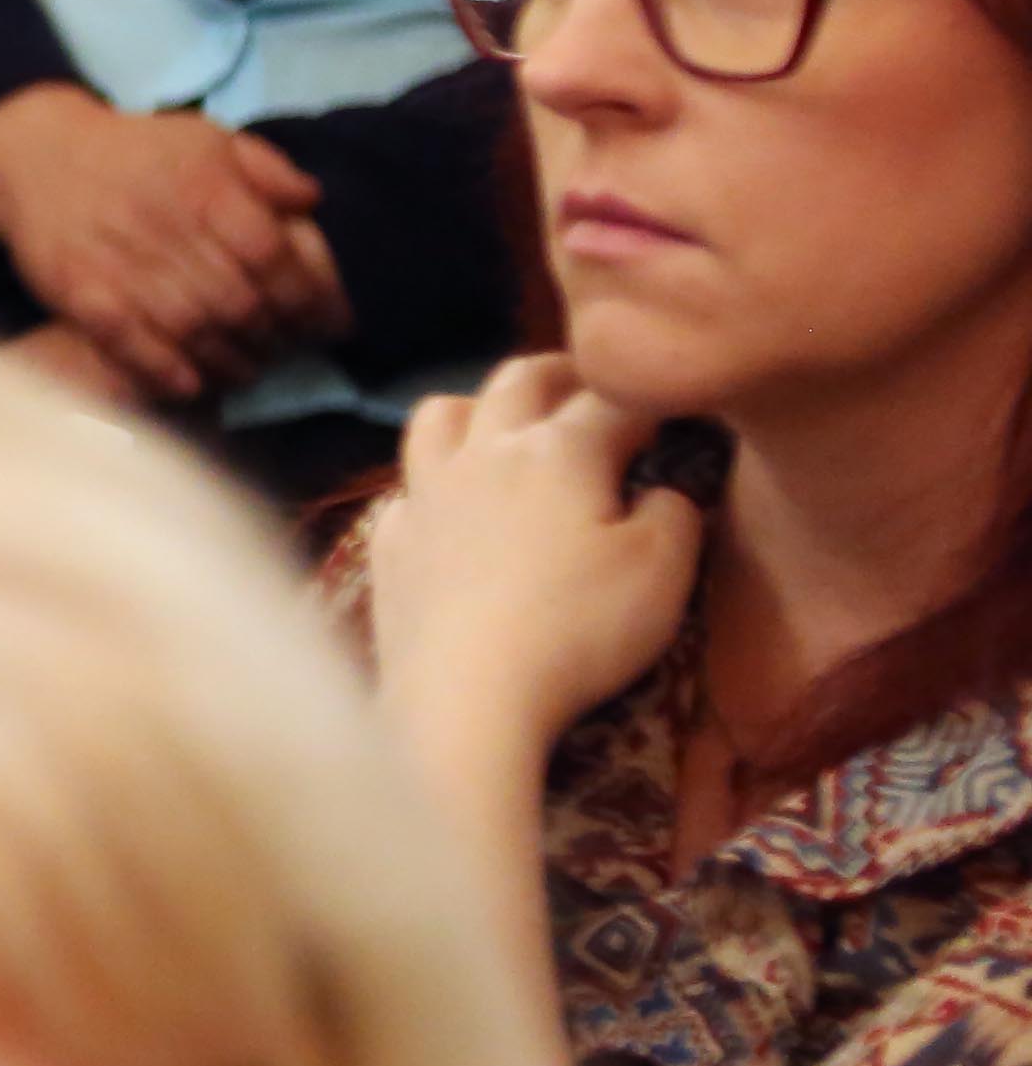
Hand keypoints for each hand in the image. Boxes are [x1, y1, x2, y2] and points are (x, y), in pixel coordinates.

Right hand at [0, 84, 345, 401]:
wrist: (37, 157)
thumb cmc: (137, 152)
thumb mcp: (205, 138)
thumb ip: (265, 167)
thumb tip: (312, 202)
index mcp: (202, 186)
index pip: (270, 255)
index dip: (307, 297)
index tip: (326, 321)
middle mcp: (163, 225)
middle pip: (237, 303)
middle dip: (274, 337)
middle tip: (286, 349)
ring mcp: (118, 263)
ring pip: (191, 331)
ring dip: (229, 362)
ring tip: (246, 368)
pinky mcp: (79, 293)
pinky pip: (129, 344)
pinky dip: (166, 372)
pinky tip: (191, 383)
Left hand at [366, 353, 702, 784]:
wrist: (464, 692)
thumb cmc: (578, 628)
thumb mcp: (662, 572)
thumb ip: (675, 516)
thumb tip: (661, 491)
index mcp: (558, 450)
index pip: (611, 400)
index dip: (648, 397)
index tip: (671, 406)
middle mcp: (483, 453)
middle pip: (518, 381)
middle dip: (560, 373)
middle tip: (586, 383)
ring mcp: (426, 493)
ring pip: (441, 414)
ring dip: (478, 404)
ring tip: (503, 420)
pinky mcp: (391, 541)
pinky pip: (407, 486)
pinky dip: (433, 482)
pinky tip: (446, 505)